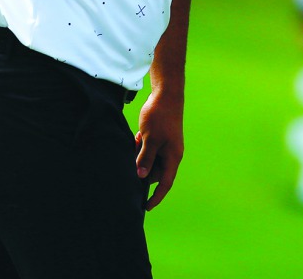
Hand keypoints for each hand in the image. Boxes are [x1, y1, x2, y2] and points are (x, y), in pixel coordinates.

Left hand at [134, 92, 183, 210]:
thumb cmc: (160, 116)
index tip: (145, 207)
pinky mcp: (160, 138)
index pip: (165, 183)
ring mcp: (166, 145)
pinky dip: (141, 148)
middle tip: (129, 164)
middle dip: (142, 171)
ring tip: (134, 145)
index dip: (156, 196)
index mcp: (173, 157)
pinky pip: (150, 150)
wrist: (166, 94)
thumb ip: (145, 159)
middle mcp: (171, 153)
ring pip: (151, 160)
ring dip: (140, 157)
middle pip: (156, 172)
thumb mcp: (149, 139)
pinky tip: (135, 138)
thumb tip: (140, 177)